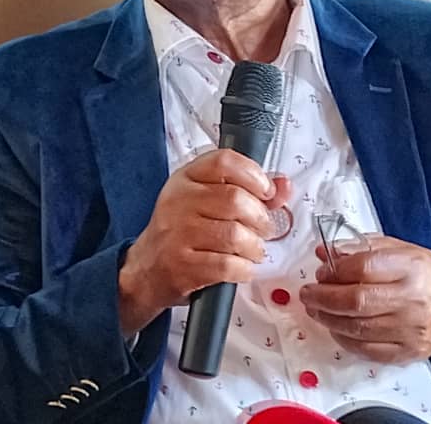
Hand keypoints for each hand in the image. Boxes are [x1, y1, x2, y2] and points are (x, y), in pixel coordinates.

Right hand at [117, 149, 291, 335]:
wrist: (146, 269)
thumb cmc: (181, 232)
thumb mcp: (206, 201)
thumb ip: (248, 191)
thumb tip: (284, 186)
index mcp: (186, 178)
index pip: (224, 161)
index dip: (254, 175)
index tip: (266, 191)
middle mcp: (179, 201)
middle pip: (236, 200)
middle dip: (260, 218)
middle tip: (263, 228)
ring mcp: (178, 233)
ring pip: (235, 234)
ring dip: (254, 247)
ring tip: (252, 250)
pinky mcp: (182, 265)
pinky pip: (227, 265)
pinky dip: (243, 269)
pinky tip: (240, 267)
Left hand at [298, 236, 430, 363]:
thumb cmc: (430, 276)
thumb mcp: (402, 249)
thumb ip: (362, 248)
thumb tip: (326, 252)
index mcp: (410, 267)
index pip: (364, 267)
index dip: (335, 270)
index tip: (322, 271)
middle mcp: (411, 300)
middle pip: (356, 301)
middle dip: (323, 298)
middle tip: (308, 293)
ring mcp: (409, 330)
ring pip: (357, 328)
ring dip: (328, 319)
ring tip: (315, 309)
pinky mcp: (407, 352)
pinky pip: (366, 350)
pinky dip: (344, 339)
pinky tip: (335, 327)